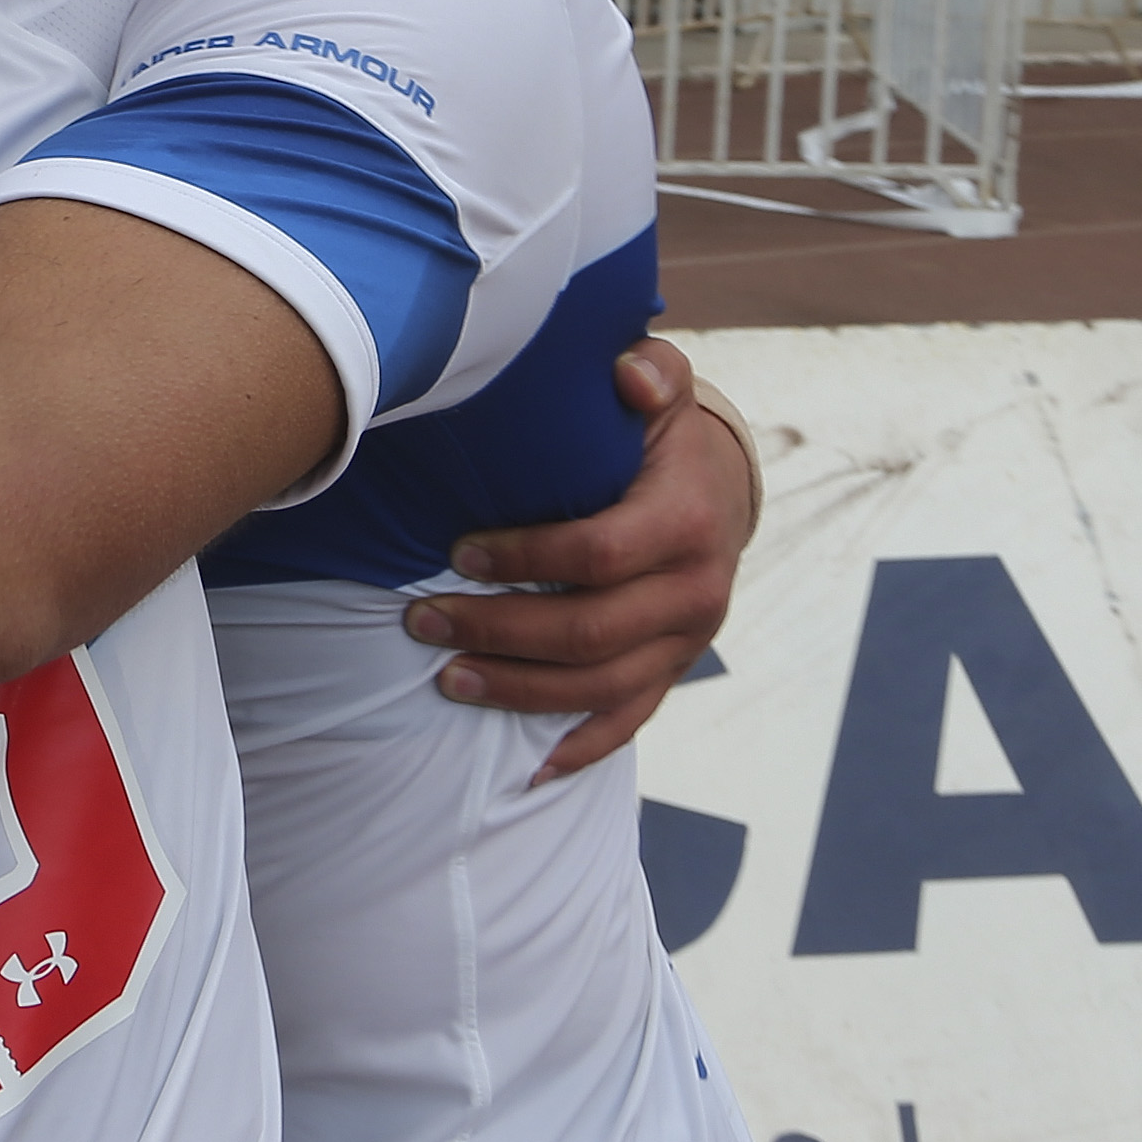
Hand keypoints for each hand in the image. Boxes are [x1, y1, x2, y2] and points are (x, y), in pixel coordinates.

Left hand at [401, 336, 756, 782]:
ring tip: (445, 680)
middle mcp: (696, 590)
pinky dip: (578, 746)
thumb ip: (648, 372)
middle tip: (419, 620)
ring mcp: (686, 640)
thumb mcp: (661, 387)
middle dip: (498, 630)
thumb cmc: (660, 434)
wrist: (721, 488)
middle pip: (589, 630)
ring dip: (519, 691)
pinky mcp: (673, 670)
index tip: (455, 551)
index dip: (524, 557)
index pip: (598, 553)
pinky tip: (526, 769)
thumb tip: (627, 373)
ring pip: (601, 685)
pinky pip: (629, 720)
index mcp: (687, 520)